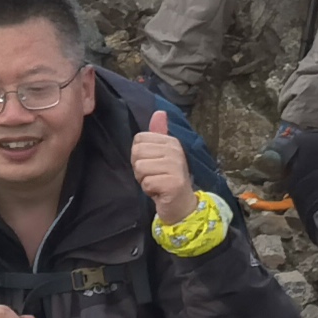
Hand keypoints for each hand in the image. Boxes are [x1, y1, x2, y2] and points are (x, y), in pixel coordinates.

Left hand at [128, 109, 201, 223]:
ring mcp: (176, 166)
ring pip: (140, 168)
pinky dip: (149, 190)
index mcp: (171, 141)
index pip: (138, 140)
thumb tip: (159, 112)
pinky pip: (146, 182)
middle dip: (140, 169)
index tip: (152, 165)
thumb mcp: (161, 155)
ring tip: (156, 183)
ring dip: (144, 180)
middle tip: (154, 176)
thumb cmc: (166, 180)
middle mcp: (175, 150)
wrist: (181, 206)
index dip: (139, 156)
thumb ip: (158, 134)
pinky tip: (159, 192)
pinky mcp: (174, 183)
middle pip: (137, 153)